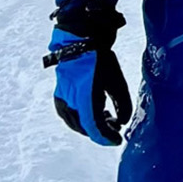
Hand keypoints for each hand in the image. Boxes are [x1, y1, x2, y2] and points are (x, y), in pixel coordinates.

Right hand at [44, 3, 130, 145]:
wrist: (79, 40)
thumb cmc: (100, 58)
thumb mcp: (116, 80)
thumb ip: (122, 102)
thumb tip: (121, 122)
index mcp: (85, 99)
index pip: (95, 127)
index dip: (107, 137)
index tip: (118, 140)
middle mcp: (71, 102)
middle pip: (85, 127)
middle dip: (100, 131)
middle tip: (115, 128)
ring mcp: (63, 98)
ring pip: (75, 123)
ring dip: (90, 125)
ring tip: (106, 119)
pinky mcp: (60, 94)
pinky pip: (68, 115)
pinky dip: (80, 119)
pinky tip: (92, 113)